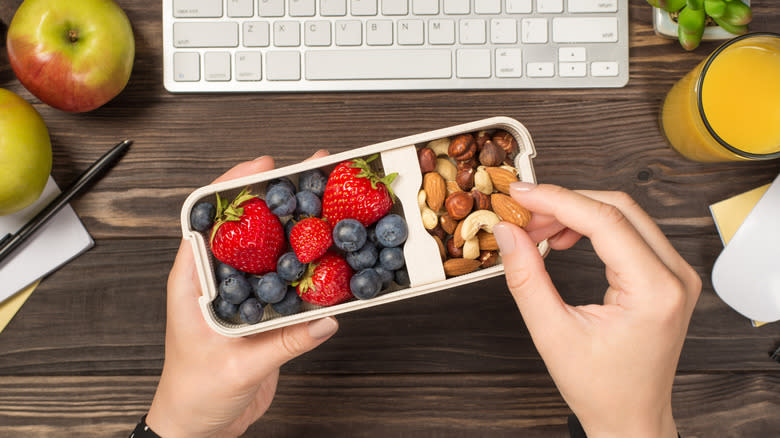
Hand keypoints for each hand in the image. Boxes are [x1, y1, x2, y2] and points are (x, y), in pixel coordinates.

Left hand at [146, 152, 337, 437]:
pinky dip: (306, 261)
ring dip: (294, 224)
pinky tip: (328, 253)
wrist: (200, 426)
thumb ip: (282, 344)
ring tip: (324, 201)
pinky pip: (285, 277)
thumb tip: (323, 319)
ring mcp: (240, 293)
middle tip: (309, 171)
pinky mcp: (259, 310)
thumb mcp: (238, 368)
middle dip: (275, 195)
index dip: (233, 187)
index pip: (207, 220)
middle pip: (245, 224)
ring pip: (268, 246)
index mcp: (194, 282)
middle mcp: (216, 280)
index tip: (263, 166)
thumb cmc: (195, 395)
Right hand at [493, 183, 700, 437]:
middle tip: (522, 215)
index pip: (604, 220)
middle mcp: (674, 276)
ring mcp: (675, 274)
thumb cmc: (600, 387)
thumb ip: (526, 278)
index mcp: (654, 290)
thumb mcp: (552, 333)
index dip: (557, 200)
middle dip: (564, 204)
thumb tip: (507, 232)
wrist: (631, 417)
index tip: (520, 194)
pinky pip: (629, 232)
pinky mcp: (666, 276)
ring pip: (623, 215)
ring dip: (576, 213)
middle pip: (617, 207)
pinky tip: (564, 240)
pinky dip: (592, 228)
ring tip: (537, 232)